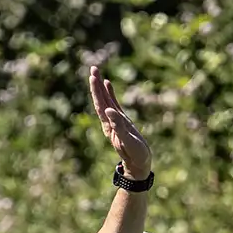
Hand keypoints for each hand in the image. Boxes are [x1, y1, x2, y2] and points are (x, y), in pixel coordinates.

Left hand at [89, 64, 151, 179]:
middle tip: (93, 68)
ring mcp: (115, 120)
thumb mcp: (127, 141)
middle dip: (96, 84)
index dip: (97, 91)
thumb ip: (118, 126)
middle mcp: (109, 121)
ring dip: (101, 87)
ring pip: (105, 100)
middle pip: (100, 100)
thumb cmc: (135, 154)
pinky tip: (107, 84)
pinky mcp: (122, 121)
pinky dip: (110, 93)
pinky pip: (114, 103)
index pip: (100, 105)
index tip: (94, 77)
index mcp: (109, 125)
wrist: (139, 164)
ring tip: (97, 72)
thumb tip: (108, 110)